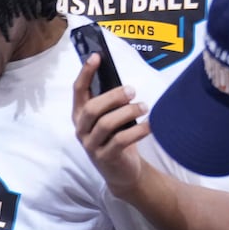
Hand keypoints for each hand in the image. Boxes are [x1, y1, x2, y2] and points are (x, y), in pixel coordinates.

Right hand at [72, 53, 148, 197]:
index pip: (78, 91)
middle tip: (132, 91)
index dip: (85, 73)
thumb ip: (110, 102)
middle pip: (92, 108)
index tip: (96, 56)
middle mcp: (81, 129)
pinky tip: (150, 125)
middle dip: (113, 96)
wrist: (122, 173)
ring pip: (106, 124)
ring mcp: (91, 145)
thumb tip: (122, 80)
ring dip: (128, 112)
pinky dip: (138, 130)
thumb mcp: (109, 118)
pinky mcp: (105, 157)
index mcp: (80, 115)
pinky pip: (121, 140)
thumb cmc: (116, 138)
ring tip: (144, 107)